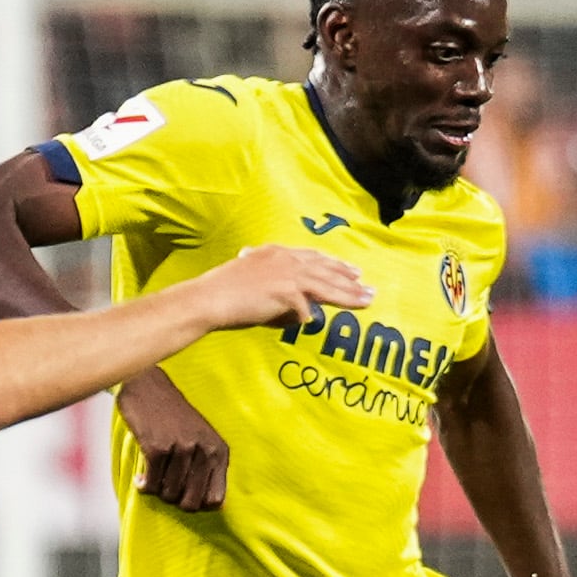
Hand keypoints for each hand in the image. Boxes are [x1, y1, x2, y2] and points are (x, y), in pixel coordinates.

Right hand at [118, 365, 229, 510]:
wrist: (148, 387)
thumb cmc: (173, 417)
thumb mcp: (202, 438)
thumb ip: (209, 468)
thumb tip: (215, 507)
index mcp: (219, 451)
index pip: (215, 500)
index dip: (198, 504)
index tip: (184, 495)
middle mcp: (204, 450)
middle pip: (191, 503)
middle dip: (175, 502)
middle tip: (165, 489)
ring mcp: (181, 448)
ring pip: (169, 495)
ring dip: (157, 491)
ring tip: (152, 478)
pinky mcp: (157, 448)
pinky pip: (151, 484)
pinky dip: (143, 485)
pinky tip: (140, 478)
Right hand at [193, 243, 371, 332]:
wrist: (207, 298)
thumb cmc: (223, 294)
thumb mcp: (251, 282)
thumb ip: (276, 291)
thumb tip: (299, 310)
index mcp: (276, 252)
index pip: (313, 258)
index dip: (334, 265)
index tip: (351, 271)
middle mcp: (284, 259)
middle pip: (326, 269)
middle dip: (349, 279)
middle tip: (369, 287)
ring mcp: (285, 273)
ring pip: (326, 285)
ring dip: (349, 294)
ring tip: (367, 300)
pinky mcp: (284, 291)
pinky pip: (304, 309)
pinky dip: (306, 317)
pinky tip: (313, 324)